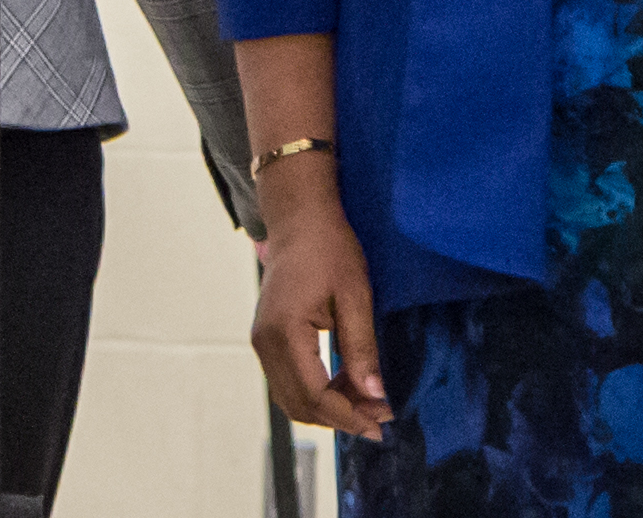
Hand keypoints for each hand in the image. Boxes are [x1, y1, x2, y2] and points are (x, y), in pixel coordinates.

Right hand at [251, 199, 390, 439]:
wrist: (300, 220)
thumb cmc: (329, 248)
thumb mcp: (356, 296)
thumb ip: (361, 348)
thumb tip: (374, 393)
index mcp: (284, 332)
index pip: (314, 394)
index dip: (348, 415)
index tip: (380, 422)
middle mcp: (265, 343)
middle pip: (299, 403)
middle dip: (340, 417)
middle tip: (380, 417)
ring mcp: (262, 342)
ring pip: (291, 396)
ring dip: (329, 407)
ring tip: (368, 402)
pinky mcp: (268, 339)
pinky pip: (289, 379)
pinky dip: (318, 390)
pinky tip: (348, 384)